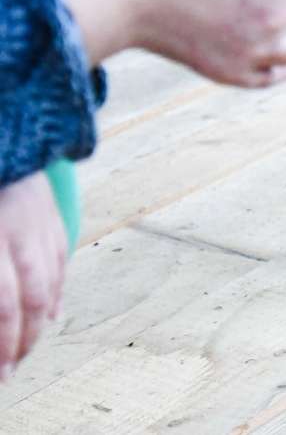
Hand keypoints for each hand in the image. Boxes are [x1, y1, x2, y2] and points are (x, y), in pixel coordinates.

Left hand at [0, 173, 66, 379]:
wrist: (3, 129)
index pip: (3, 303)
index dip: (1, 342)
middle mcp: (22, 232)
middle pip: (31, 300)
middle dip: (21, 342)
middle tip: (7, 372)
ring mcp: (43, 223)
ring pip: (52, 283)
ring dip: (40, 323)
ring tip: (26, 350)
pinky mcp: (53, 215)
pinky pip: (62, 260)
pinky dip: (57, 290)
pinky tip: (51, 313)